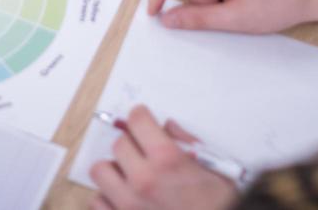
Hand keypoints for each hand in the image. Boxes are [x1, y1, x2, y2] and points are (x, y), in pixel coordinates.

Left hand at [90, 106, 235, 209]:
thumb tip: (168, 129)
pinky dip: (107, 198)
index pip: (137, 120)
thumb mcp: (216, 171)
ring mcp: (128, 205)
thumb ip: (189, 144)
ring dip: (114, 170)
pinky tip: (125, 199)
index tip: (143, 121)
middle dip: (131, 143)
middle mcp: (143, 180)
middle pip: (119, 143)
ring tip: (130, 176)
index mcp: (167, 161)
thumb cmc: (220, 206)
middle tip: (144, 152)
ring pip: (100, 170)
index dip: (141, 117)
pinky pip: (97, 201)